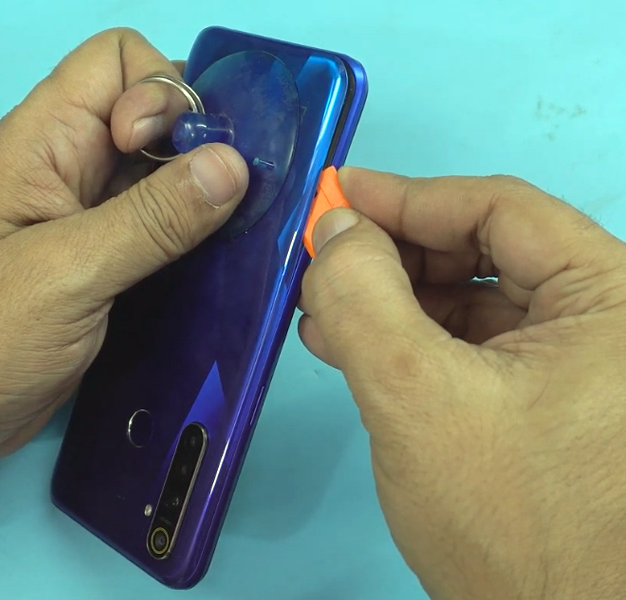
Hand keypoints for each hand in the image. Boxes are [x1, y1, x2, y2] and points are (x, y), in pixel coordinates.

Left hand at [0, 27, 246, 502]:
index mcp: (46, 141)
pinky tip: (226, 265)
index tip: (169, 155)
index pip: (118, 62)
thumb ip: (150, 220)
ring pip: (167, 179)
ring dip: (208, 197)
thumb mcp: (64, 272)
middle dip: (202, 143)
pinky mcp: (107, 270)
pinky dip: (197, 241)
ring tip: (248, 231)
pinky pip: (164, 234)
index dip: (157, 93)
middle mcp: (73, 169)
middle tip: (233, 198)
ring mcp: (92, 221)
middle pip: (156, 118)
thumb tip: (231, 165)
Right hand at [299, 170, 625, 599]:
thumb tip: (332, 227)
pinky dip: (412, 340)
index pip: (499, 209)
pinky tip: (355, 348)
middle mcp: (607, 320)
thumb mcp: (416, 395)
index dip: (406, 197)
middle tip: (323, 264)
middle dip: (394, 256)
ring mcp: (580, 364)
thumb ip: (363, 297)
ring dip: (394, 300)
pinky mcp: (549, 401)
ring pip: (473, 299)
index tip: (335, 197)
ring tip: (324, 313)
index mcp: (612, 298)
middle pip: (485, 249)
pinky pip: (473, 345)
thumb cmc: (508, 521)